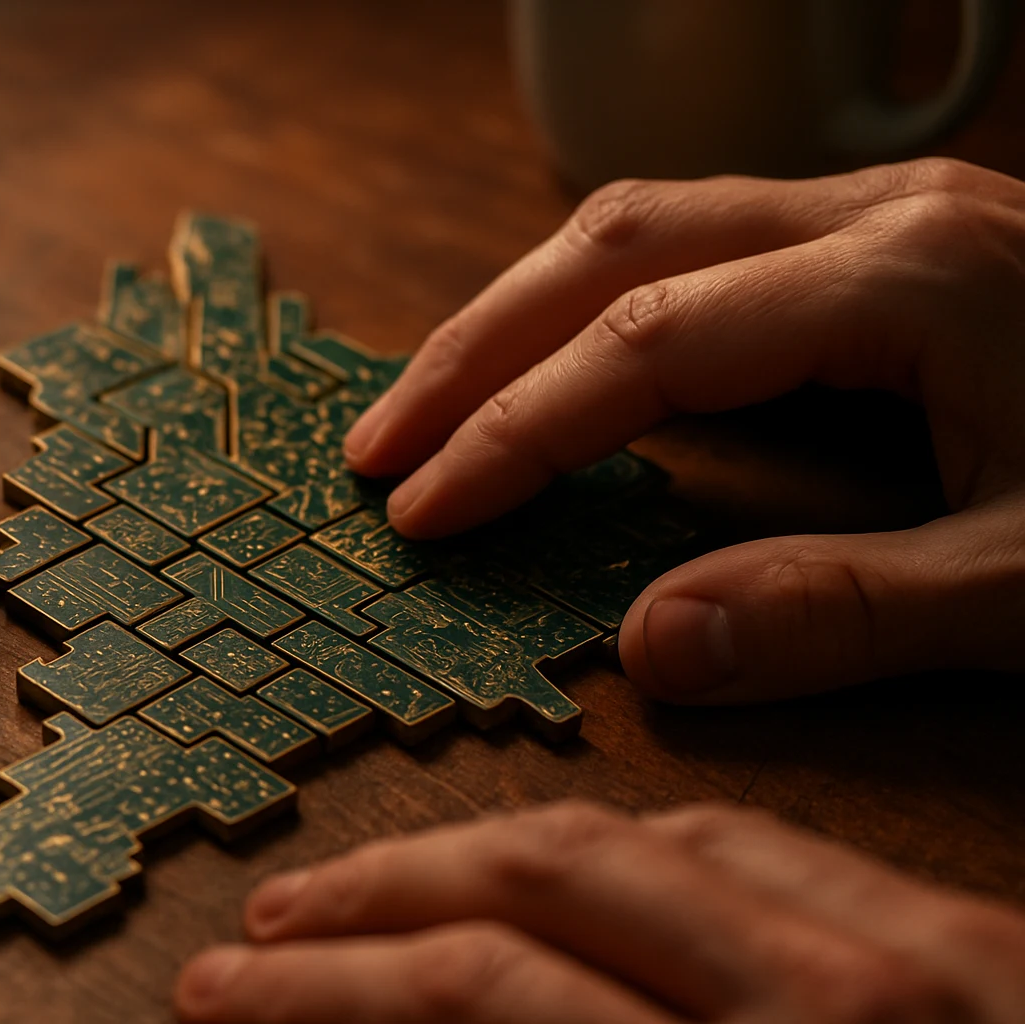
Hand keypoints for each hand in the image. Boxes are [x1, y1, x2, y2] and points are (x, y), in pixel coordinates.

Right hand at [176, 801, 1024, 1022]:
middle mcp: (836, 997)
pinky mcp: (968, 938)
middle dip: (378, 898)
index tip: (226, 991)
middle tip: (269, 915)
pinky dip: (634, 844)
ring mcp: (913, 949)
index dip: (332, 989)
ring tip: (393, 875)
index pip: (488, 1002)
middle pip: (541, 886)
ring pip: (643, 836)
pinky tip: (579, 858)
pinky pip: (760, 846)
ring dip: (495, 849)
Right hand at [342, 158, 1024, 702]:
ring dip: (520, 307)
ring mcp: (882, 213)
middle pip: (612, 244)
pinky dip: (598, 302)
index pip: (645, 345)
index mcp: (908, 282)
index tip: (422, 511)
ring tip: (435, 399)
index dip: (516, 431)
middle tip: (377, 444)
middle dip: (475, 346)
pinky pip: (699, 239)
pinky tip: (564, 362)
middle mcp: (876, 218)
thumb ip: (843, 613)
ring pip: (646, 219)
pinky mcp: (890, 237)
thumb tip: (644, 652)